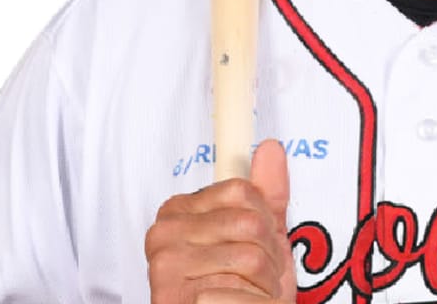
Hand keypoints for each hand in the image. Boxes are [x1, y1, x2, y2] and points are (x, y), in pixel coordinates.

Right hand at [145, 140, 296, 302]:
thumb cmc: (243, 291)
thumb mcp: (262, 239)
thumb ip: (267, 195)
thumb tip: (271, 148)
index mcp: (180, 211)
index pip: (241, 190)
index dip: (263, 222)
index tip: (255, 242)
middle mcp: (165, 233)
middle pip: (250, 222)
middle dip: (269, 256)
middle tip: (256, 276)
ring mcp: (167, 263)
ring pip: (251, 256)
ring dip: (265, 283)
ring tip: (247, 292)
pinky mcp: (173, 295)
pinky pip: (241, 289)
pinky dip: (253, 302)